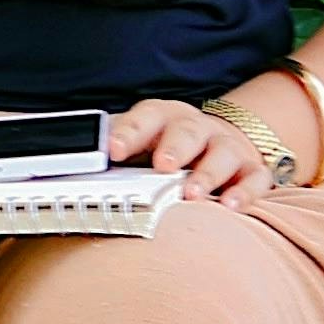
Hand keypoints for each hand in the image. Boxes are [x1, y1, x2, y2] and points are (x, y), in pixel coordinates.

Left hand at [106, 94, 274, 205]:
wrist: (222, 143)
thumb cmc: (169, 148)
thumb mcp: (142, 142)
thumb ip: (112, 150)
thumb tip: (68, 159)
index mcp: (165, 118)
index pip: (147, 116)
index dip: (130, 130)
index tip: (113, 149)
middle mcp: (198, 129)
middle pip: (188, 131)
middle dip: (175, 147)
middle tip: (162, 165)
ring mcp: (227, 148)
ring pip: (222, 154)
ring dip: (207, 173)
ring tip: (192, 193)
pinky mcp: (251, 170)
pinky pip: (255, 179)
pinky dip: (245, 192)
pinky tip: (231, 206)